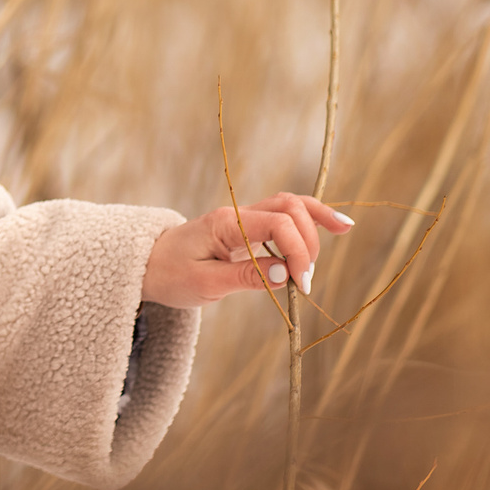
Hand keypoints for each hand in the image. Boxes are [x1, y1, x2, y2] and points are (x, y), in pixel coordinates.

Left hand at [142, 194, 352, 309]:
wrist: (147, 264)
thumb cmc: (170, 275)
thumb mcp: (203, 285)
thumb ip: (244, 278)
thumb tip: (284, 275)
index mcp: (226, 223)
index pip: (276, 225)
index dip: (297, 251)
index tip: (299, 284)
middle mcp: (238, 214)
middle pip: (288, 208)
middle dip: (307, 241)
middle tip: (304, 281)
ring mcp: (244, 218)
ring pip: (289, 204)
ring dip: (315, 220)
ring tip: (343, 231)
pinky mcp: (248, 228)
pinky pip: (283, 216)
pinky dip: (308, 218)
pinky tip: (332, 224)